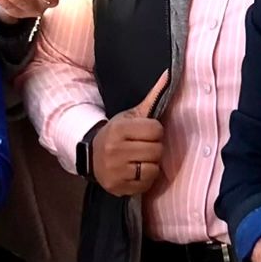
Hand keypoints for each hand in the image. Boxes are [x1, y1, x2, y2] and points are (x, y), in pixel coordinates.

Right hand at [91, 72, 167, 196]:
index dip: (155, 131)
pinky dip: (145, 178)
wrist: (92, 156)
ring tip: (141, 159)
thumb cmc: (117, 133)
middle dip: (154, 148)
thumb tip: (168, 74)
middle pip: (156, 150)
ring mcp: (116, 170)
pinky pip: (146, 184)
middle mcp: (115, 150)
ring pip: (153, 168)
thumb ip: (152, 97)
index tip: (147, 132)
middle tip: (144, 146)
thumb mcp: (130, 115)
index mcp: (119, 129)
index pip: (156, 130)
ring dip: (151, 164)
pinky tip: (136, 171)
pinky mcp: (118, 187)